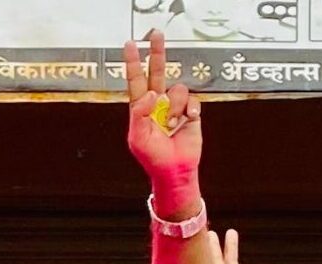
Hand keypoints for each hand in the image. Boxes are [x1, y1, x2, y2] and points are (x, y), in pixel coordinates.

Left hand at [124, 32, 202, 216]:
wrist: (174, 170)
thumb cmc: (153, 157)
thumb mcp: (137, 137)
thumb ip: (139, 113)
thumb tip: (151, 94)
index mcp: (141, 108)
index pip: (136, 80)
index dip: (133, 62)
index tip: (130, 45)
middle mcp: (158, 103)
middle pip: (157, 71)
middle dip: (157, 53)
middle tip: (156, 34)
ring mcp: (175, 106)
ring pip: (177, 89)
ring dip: (175, 107)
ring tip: (171, 125)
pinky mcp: (191, 112)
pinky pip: (192, 100)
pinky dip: (189, 110)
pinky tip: (186, 121)